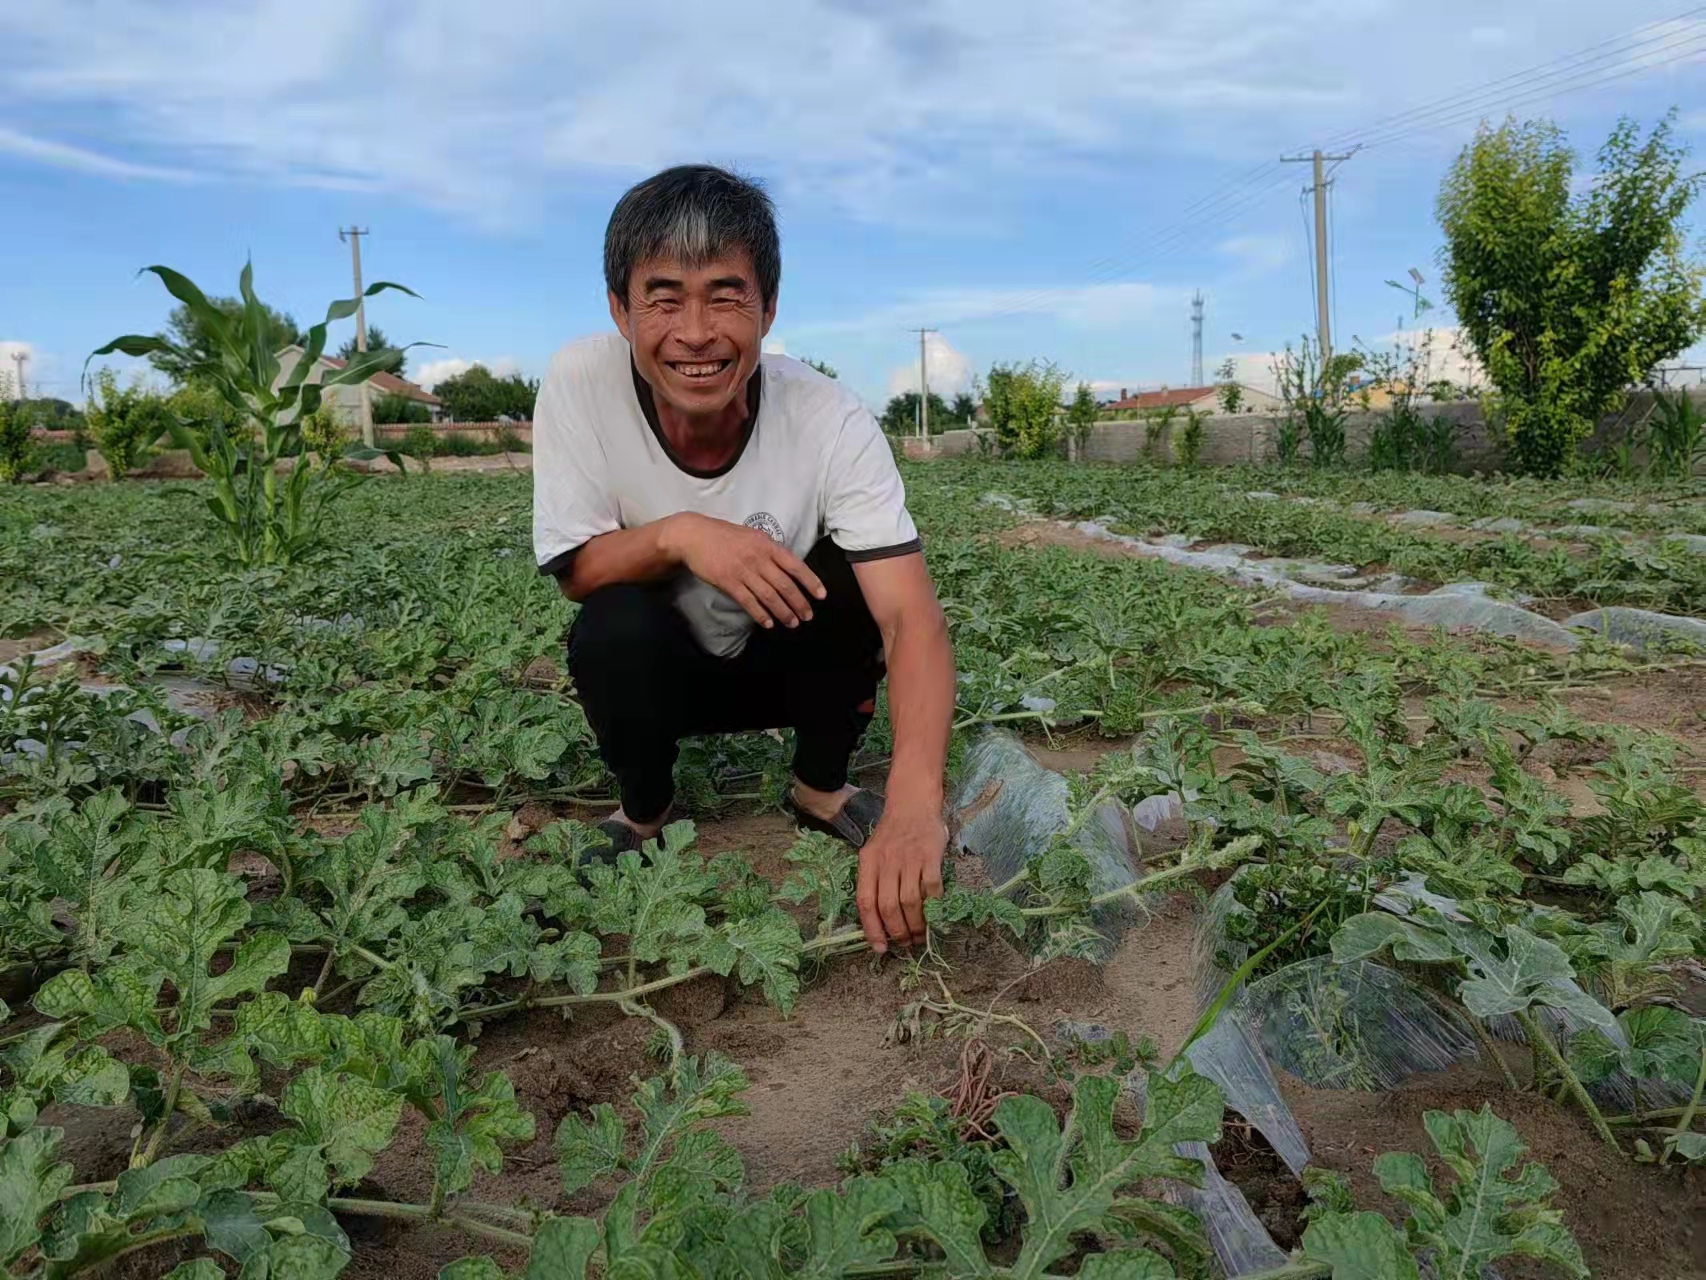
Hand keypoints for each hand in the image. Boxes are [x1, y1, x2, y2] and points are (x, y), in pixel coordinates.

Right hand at [662, 513, 825, 628]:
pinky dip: (760, 614)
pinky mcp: (728, 582)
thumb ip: (770, 551)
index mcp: (767, 545)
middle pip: (785, 585)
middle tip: (808, 616)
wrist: (695, 535)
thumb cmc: (725, 535)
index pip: (795, 565)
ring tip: (792, 623)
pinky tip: (768, 623)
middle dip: (799, 603)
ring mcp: (743, 571)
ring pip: (769, 596)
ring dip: (783, 612)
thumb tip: (788, 566)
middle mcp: (758, 559)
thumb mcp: (753, 536)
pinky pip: (748, 602)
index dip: (811, 581)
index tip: (821, 595)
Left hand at [856, 805, 946, 952]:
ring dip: (916, 925)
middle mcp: (886, 862)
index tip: (880, 947)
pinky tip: (935, 913)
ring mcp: (909, 859)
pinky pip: (931, 888)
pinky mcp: (930, 856)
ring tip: (920, 935)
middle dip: (897, 932)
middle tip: (906, 943)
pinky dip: (934, 905)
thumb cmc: (893, 833)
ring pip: (910, 902)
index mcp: (868, 862)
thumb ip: (874, 880)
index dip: (872, 929)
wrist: (913, 803)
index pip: (866, 902)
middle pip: (888, 906)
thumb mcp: (874, 852)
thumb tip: (878, 918)